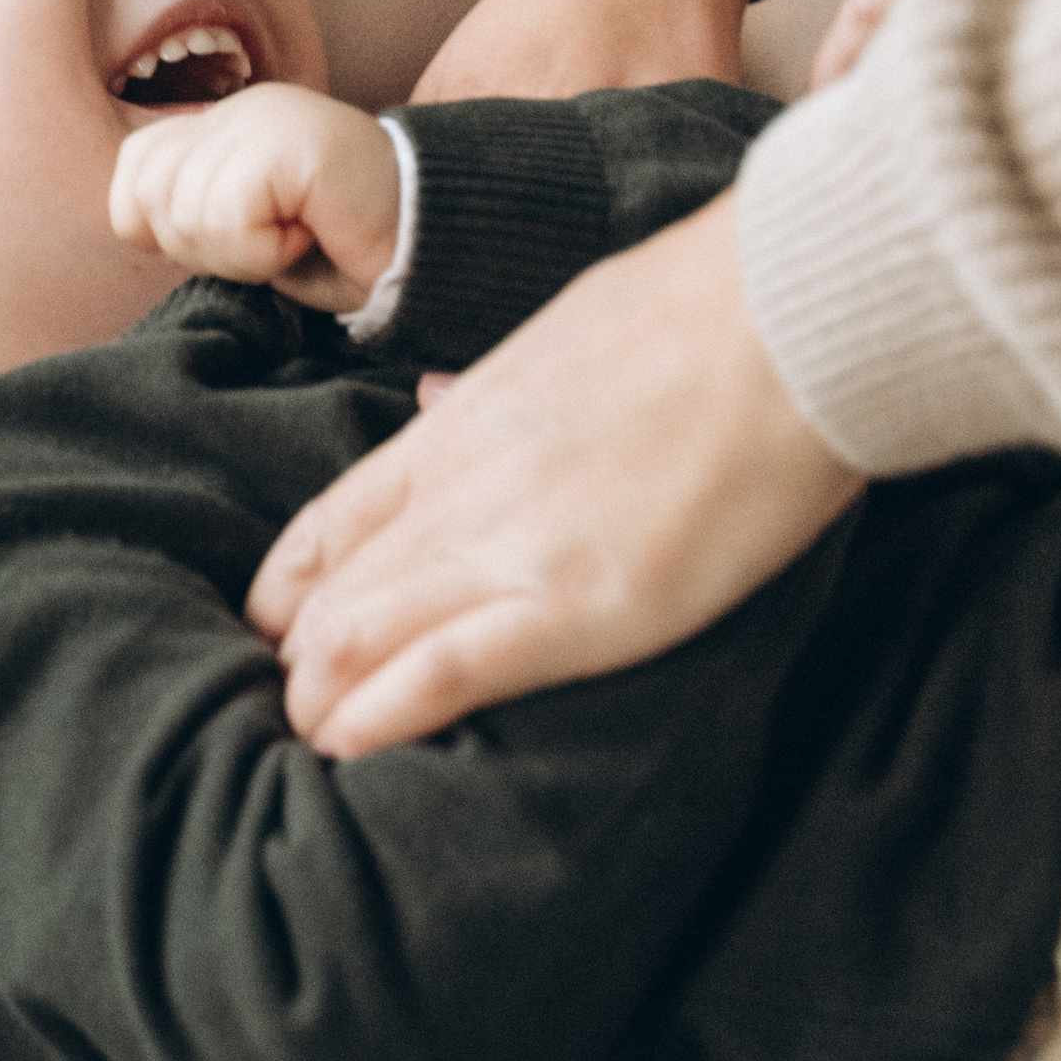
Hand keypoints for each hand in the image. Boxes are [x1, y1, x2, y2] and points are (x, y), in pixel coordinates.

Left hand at [110, 83, 400, 309]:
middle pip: (150, 195)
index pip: (134, 170)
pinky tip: (309, 234)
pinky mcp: (290, 142)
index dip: (161, 227)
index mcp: (226, 124)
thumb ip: (189, 216)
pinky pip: (229, 215)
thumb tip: (134, 223)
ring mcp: (266, 118)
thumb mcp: (247, 235)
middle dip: (201, 247)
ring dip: (240, 253)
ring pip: (185, 209)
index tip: (234, 241)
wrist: (432, 248)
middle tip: (270, 243)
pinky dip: (263, 252)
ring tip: (295, 237)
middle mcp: (240, 109)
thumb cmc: (344, 251)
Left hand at [245, 192, 859, 753]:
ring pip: (359, 635)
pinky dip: (381, 715)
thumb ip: (493, 391)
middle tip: (290, 709)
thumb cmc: (701, 313)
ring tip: (310, 740)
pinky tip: (346, 747)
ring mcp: (511, 551)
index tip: (274, 630)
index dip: (287, 589)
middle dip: (296, 661)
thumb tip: (443, 399)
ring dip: (322, 699)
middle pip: (333, 593)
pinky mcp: (576, 607)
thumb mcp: (560, 335)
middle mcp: (461, 493)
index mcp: (458, 430)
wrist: (786, 317)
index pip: (330, 522)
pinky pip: (443, 671)